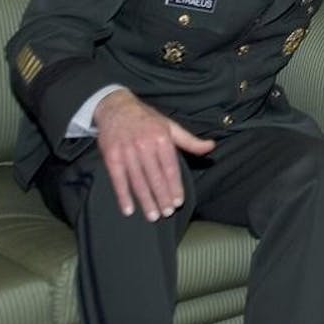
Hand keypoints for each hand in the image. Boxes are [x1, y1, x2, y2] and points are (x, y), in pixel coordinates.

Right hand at [93, 89, 214, 220]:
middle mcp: (145, 146)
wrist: (116, 107)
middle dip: (162, 197)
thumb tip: (211, 147)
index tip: (178, 202)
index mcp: (162, 138)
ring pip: (138, 181)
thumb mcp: (171, 126)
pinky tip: (128, 210)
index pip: (170, 168)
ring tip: (153, 216)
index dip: (175, 186)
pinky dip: (123, 196)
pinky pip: (118, 180)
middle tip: (167, 213)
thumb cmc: (148, 119)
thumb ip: (190, 141)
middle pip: (155, 177)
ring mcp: (127, 152)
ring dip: (145, 200)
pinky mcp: (111, 157)